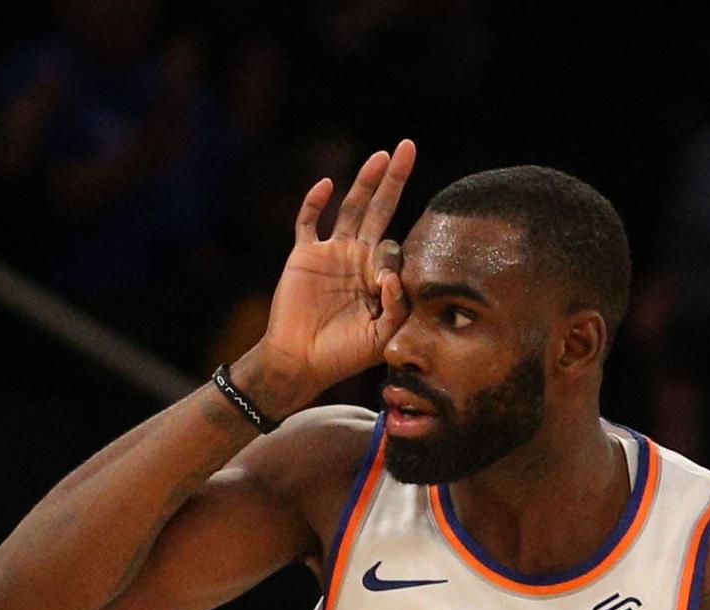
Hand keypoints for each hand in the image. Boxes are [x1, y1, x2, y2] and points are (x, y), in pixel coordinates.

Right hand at [246, 141, 415, 410]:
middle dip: (395, 180)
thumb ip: (397, 307)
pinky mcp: (304, 254)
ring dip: (365, 181)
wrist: (300, 362)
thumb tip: (394, 275)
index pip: (396, 250)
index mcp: (378, 277)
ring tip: (382, 155)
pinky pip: (308, 221)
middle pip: (380, 210)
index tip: (383, 289)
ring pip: (351, 207)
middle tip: (409, 147)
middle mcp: (357, 258)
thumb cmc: (343, 356)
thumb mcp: (382, 337)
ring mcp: (331, 253)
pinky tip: (326, 184)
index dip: (393, 263)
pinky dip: (315, 202)